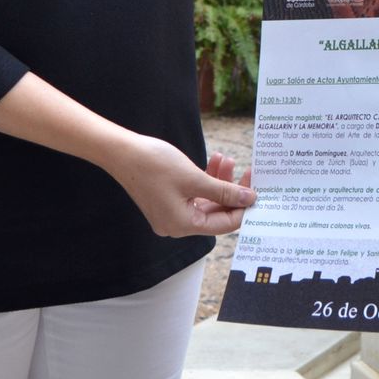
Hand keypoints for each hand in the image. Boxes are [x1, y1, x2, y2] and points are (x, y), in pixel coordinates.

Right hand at [102, 134, 255, 235]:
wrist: (122, 152)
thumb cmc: (155, 165)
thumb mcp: (195, 178)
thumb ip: (224, 191)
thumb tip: (249, 199)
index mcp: (183, 226)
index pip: (224, 224)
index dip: (242, 207)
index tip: (256, 188)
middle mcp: (177, 225)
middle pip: (216, 213)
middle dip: (232, 191)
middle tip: (246, 170)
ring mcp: (171, 213)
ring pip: (207, 201)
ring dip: (219, 181)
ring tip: (226, 159)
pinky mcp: (168, 199)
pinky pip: (194, 194)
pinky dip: (206, 180)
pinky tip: (214, 161)